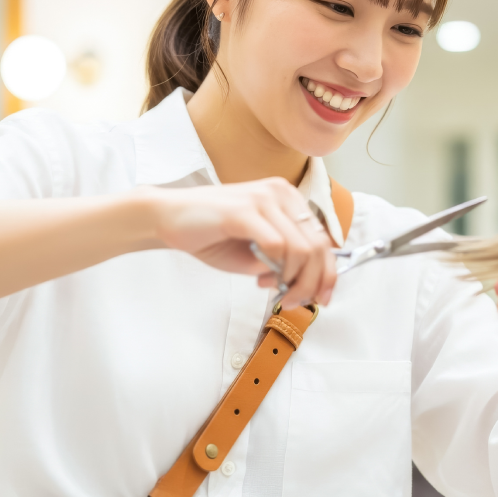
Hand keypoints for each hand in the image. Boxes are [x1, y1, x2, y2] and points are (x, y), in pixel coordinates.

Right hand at [146, 178, 335, 308]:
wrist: (169, 219)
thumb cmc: (212, 236)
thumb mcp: (256, 253)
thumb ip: (283, 263)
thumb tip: (305, 285)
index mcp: (288, 199)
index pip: (323, 239)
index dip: (329, 273)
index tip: (322, 299)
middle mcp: (281, 193)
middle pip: (318, 246)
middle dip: (313, 283)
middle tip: (295, 303)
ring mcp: (263, 199)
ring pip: (300, 249)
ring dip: (293, 281)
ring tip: (277, 294)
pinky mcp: (244, 210)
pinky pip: (275, 245)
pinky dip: (273, 269)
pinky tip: (259, 280)